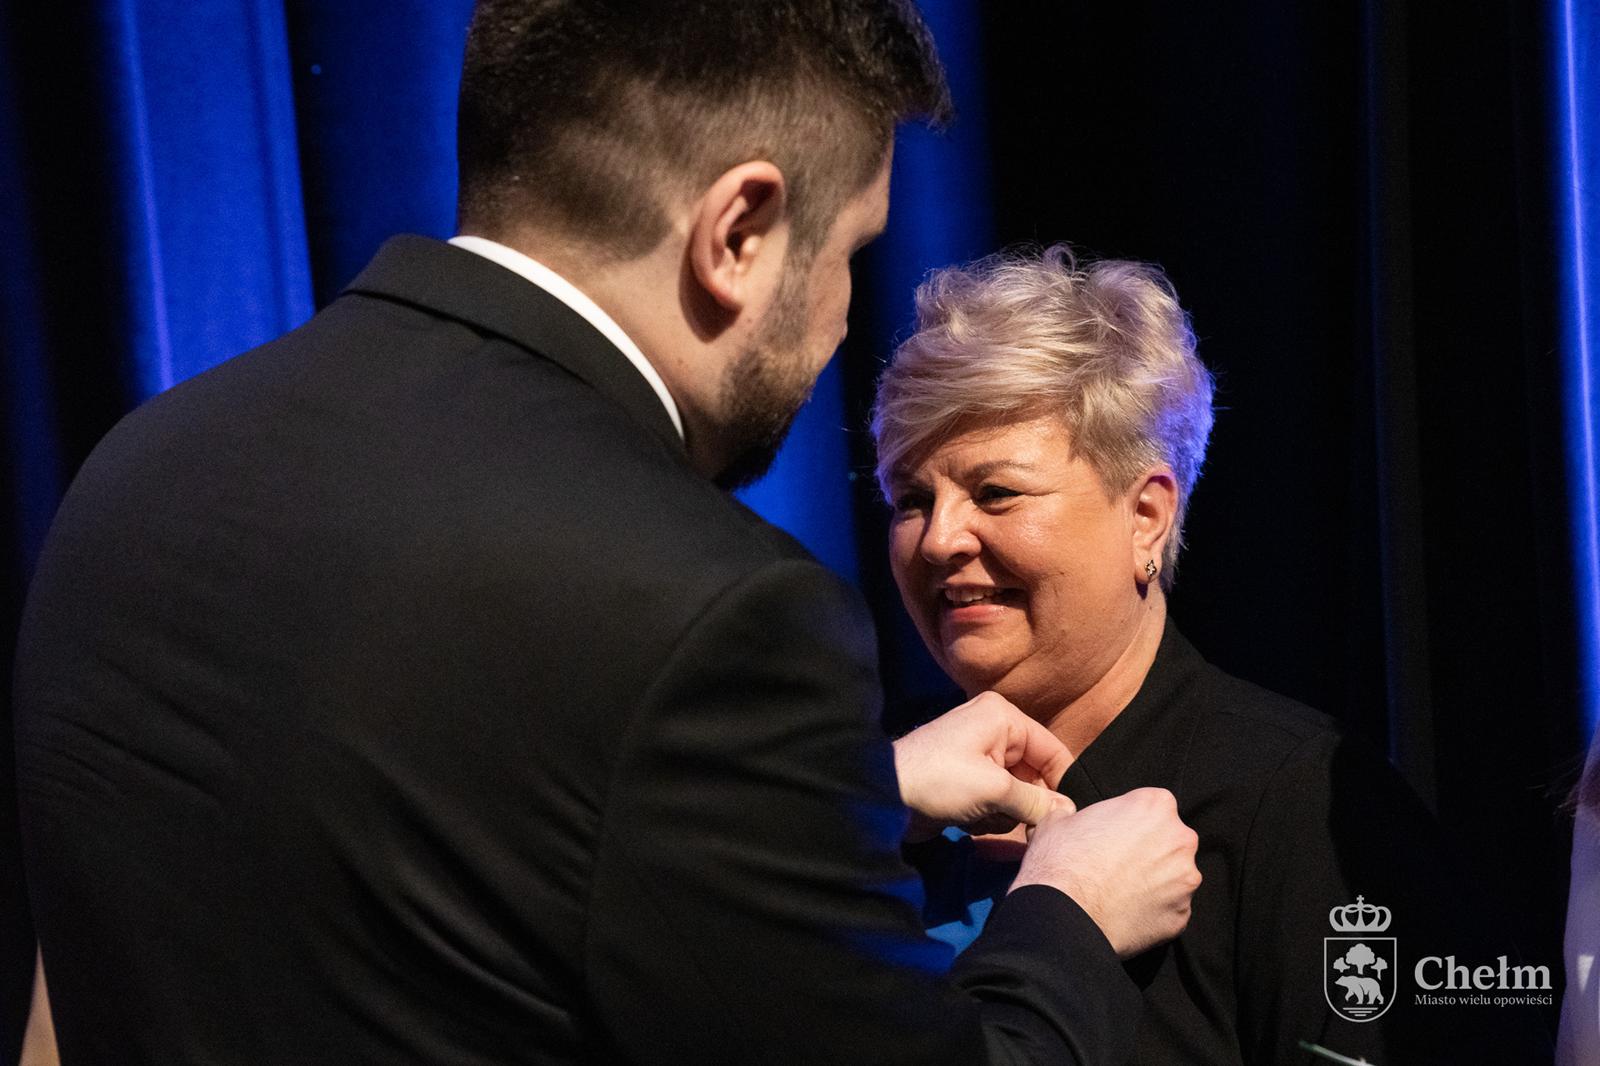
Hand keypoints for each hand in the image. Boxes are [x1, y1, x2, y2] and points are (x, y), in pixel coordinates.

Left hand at [893, 691, 1075, 841]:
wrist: (885, 798)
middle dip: (1025, 803)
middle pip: (1034, 775)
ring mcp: (977, 756)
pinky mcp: (965, 780)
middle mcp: (992, 730)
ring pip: (1015, 793)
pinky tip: (969, 821)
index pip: (1052, 750)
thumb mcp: (994, 790)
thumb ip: (1036, 802)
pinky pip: (995, 800)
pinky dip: (988, 815)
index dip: (1062, 784)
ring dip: (1004, 812)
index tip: (1067, 817)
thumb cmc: (938, 781)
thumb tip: (1068, 812)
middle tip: (1015, 820)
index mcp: (1002, 717)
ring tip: (981, 816)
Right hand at [1012, 787, 1199, 957]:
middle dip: (1150, 850)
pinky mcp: (1182, 914)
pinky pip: (1171, 908)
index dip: (1132, 821)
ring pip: (1173, 876)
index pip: (1153, 806)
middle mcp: (1179, 839)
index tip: (1117, 834)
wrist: (1064, 916)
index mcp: (1154, 805)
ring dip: (1154, 882)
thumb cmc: (1062, 863)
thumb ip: (1074, 813)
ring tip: (1120, 892)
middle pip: (1170, 840)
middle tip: (1118, 864)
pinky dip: (1154, 910)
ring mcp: (1185, 879)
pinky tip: (1127, 912)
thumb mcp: (1057, 820)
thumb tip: (1067, 816)